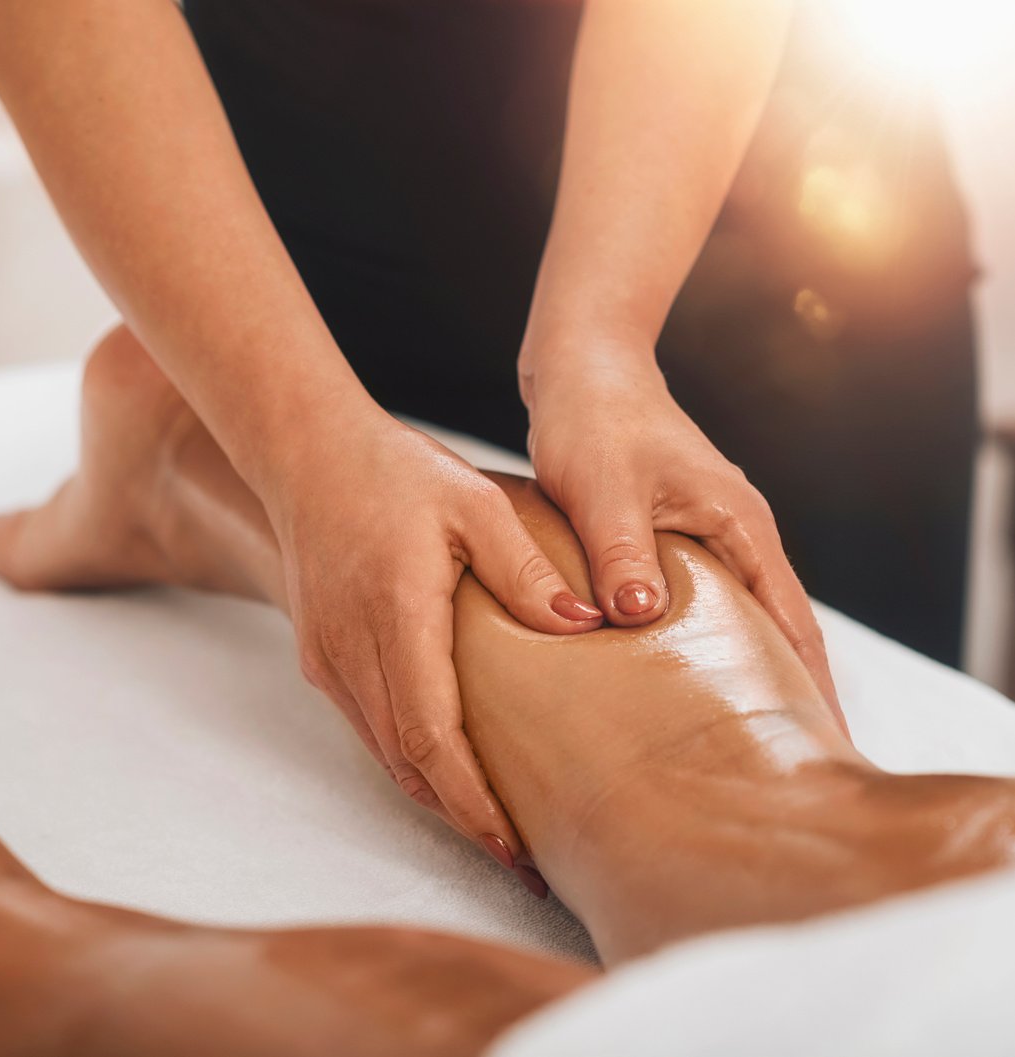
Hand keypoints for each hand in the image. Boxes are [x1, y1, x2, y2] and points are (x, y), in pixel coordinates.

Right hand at [267, 408, 603, 858]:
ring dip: (435, 795)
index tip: (516, 848)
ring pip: (384, 754)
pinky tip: (445, 766)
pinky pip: (367, 725)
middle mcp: (351, 652)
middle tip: (520, 858)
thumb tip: (584, 624)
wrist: (307, 454)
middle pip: (407, 766)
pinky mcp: (320, 654)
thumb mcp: (474, 503)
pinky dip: (408, 759)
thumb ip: (525, 568)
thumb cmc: (394, 472)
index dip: (474, 803)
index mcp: (394, 617)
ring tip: (490, 825)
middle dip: (462, 818)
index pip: (432, 739)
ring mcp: (328, 657)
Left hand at [521, 343, 845, 731]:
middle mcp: (736, 533)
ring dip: (743, 672)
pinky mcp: (673, 536)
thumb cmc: (595, 417)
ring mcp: (708, 535)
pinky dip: (700, 645)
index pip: (792, 622)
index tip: (827, 750)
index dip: (809, 689)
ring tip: (733, 742)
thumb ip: (622, 548)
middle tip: (779, 769)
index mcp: (739, 524)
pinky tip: (678, 680)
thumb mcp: (603, 484)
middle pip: (778, 629)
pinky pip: (700, 604)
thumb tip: (640, 615)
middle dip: (785, 695)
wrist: (583, 367)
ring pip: (738, 619)